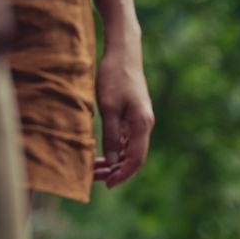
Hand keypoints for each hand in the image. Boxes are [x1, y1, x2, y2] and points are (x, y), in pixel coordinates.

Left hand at [93, 43, 153, 188]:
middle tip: (94, 178)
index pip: (135, 160)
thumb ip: (111, 136)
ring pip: (129, 150)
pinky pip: (127, 140)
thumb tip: (112, 162)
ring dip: (114, 162)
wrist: (124, 53)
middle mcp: (145, 126)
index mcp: (142, 125)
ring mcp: (140, 121)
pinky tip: (102, 153)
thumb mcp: (109, 107)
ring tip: (94, 168)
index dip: (122, 175)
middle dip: (116, 171)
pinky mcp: (134, 116)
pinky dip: (115, 150)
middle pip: (133, 158)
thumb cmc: (114, 76)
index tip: (107, 185)